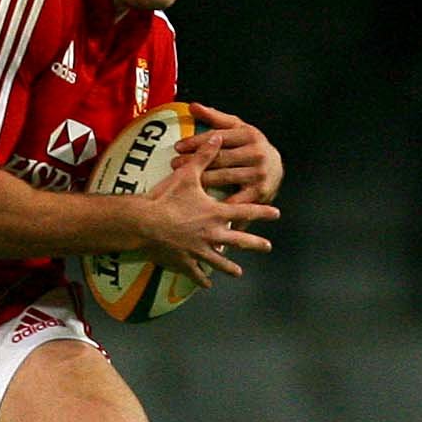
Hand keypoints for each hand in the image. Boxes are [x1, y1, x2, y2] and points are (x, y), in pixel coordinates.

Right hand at [144, 136, 279, 288]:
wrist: (144, 223)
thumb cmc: (166, 198)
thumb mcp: (187, 174)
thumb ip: (204, 156)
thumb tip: (218, 136)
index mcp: (216, 213)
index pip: (245, 210)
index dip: (262, 211)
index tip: (276, 213)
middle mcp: (212, 234)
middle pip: (239, 240)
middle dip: (255, 244)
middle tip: (267, 247)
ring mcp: (199, 251)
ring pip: (219, 261)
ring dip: (230, 267)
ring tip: (239, 273)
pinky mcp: (185, 262)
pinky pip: (196, 273)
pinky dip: (201, 279)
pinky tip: (206, 285)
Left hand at [172, 102, 283, 204]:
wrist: (277, 169)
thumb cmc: (251, 147)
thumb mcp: (238, 129)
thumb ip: (215, 118)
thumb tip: (192, 106)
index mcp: (250, 134)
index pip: (218, 136)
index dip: (196, 141)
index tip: (178, 146)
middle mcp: (256, 153)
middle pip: (220, 157)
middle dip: (195, 161)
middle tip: (175, 164)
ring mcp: (259, 173)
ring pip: (225, 177)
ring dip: (202, 179)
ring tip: (183, 180)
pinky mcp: (259, 192)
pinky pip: (236, 198)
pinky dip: (221, 202)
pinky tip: (203, 204)